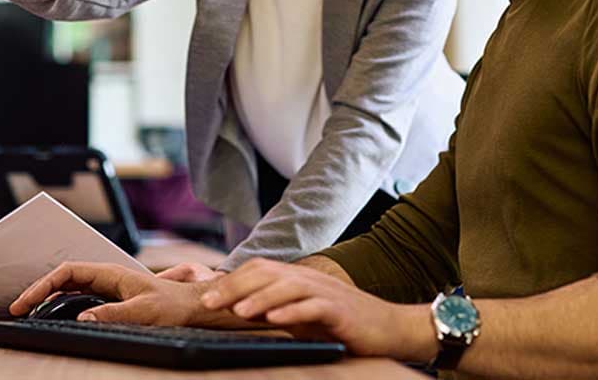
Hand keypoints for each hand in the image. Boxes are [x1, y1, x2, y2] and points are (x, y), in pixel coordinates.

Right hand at [10, 261, 210, 325]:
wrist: (192, 306)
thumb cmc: (172, 306)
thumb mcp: (144, 311)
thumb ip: (114, 314)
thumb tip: (83, 318)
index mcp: (111, 273)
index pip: (68, 272)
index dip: (43, 285)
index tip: (25, 302)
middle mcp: (107, 277)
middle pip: (64, 277)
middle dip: (39, 290)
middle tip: (18, 310)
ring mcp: (108, 287)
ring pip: (69, 287)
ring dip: (48, 297)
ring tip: (28, 312)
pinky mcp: (111, 298)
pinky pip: (79, 296)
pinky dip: (61, 303)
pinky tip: (53, 315)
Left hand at [200, 258, 435, 361]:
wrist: (390, 328)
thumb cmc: (343, 324)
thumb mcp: (304, 315)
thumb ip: (277, 308)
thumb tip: (241, 311)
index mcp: (299, 278)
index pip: (259, 269)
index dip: (231, 281)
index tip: (207, 298)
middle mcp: (310, 279)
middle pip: (268, 272)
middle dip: (235, 286)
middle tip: (210, 303)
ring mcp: (327, 292)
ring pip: (288, 286)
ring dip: (260, 297)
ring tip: (238, 311)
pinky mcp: (342, 311)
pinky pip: (314, 306)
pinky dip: (293, 311)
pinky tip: (275, 319)